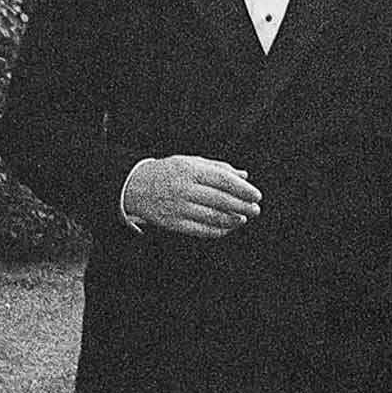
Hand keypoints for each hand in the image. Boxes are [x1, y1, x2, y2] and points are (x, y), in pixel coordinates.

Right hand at [124, 155, 261, 237]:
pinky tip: (228, 228)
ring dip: (232, 220)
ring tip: (243, 219)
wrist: (135, 186)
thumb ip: (219, 168)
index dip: (243, 189)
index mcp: (190, 170)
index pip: (223, 180)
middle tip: (256, 209)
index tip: (257, 195)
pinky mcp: (172, 223)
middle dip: (242, 206)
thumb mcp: (191, 162)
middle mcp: (184, 189)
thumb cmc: (169, 172)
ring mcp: (177, 207)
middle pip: (220, 200)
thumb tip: (245, 176)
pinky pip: (200, 230)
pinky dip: (218, 230)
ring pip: (212, 217)